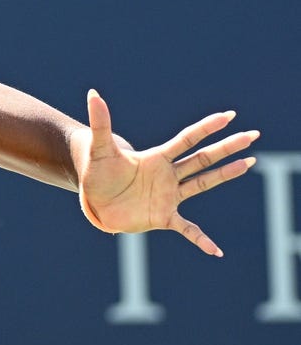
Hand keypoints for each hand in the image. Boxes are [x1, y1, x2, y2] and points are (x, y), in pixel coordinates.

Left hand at [74, 89, 258, 256]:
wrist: (94, 199)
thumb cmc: (97, 171)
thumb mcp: (99, 147)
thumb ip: (100, 122)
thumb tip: (93, 94)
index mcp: (157, 157)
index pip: (187, 139)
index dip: (206, 127)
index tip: (229, 115)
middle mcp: (168, 175)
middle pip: (203, 158)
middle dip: (227, 147)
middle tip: (252, 135)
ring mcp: (169, 196)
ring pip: (203, 183)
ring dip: (226, 174)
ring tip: (249, 163)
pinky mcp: (163, 217)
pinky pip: (187, 229)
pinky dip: (201, 239)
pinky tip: (215, 251)